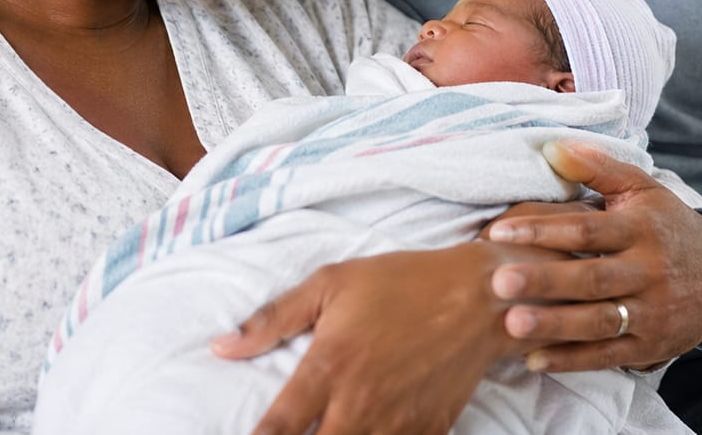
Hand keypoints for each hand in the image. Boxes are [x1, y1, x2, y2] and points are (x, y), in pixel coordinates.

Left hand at [209, 242, 566, 434]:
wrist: (480, 295)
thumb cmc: (401, 283)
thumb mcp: (330, 283)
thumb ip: (272, 318)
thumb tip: (221, 347)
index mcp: (329, 367)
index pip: (279, 428)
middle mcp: (360, 403)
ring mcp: (397, 424)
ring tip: (328, 434)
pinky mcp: (429, 432)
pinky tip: (367, 434)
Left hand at [485, 140, 701, 371]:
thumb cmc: (668, 226)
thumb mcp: (642, 189)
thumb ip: (597, 168)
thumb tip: (552, 147)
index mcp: (641, 230)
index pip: (587, 230)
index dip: (543, 231)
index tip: (499, 233)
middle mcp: (648, 272)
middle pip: (591, 278)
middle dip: (544, 281)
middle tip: (498, 281)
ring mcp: (651, 313)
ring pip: (599, 321)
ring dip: (554, 325)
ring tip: (510, 325)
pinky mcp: (651, 346)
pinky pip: (608, 355)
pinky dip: (571, 360)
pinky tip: (532, 360)